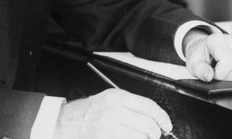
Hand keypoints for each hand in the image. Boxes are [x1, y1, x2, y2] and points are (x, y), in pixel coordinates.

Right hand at [54, 88, 172, 138]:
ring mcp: (110, 126)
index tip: (166, 125)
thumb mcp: (108, 100)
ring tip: (142, 138)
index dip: (162, 117)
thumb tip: (152, 117)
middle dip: (155, 133)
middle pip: (148, 124)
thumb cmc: (87, 113)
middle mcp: (115, 110)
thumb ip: (130, 106)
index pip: (149, 106)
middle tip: (155, 135)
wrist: (64, 123)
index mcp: (117, 97)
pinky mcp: (106, 138)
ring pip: (141, 137)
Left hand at [183, 30, 231, 81]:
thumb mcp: (194, 64)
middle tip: (217, 71)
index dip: (220, 74)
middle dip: (227, 76)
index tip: (213, 74)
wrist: (205, 48)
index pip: (228, 62)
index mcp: (217, 40)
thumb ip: (200, 71)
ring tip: (224, 69)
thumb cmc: (200, 56)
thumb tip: (209, 77)